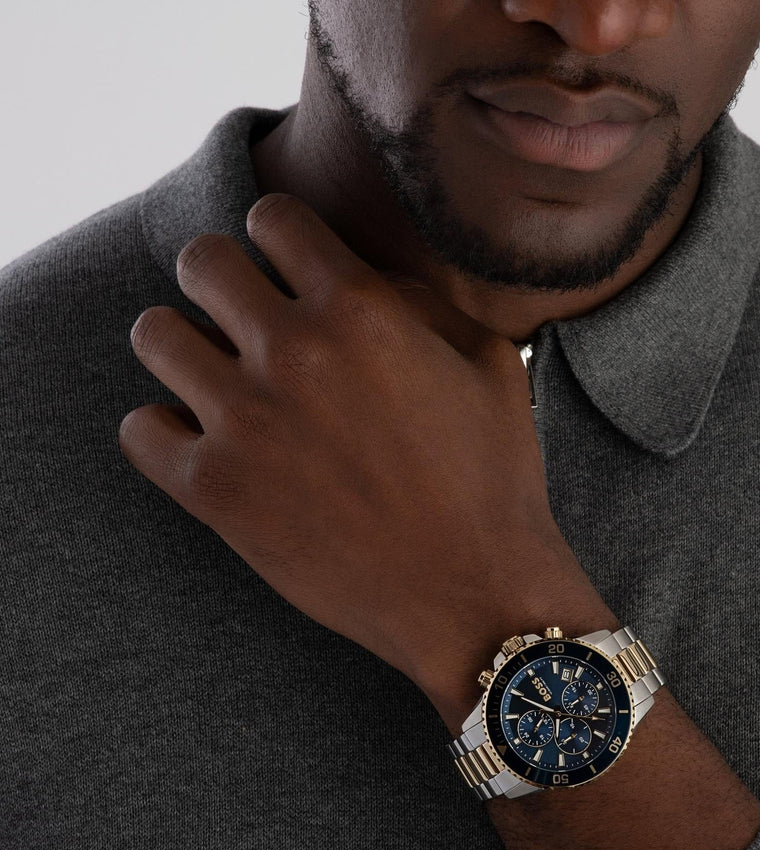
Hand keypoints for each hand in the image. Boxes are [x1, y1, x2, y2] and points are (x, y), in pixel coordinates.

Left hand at [118, 192, 604, 715]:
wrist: (472, 593)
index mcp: (361, 310)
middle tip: (247, 317)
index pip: (274, 217)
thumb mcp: (490, 365)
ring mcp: (245, 421)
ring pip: (154, 334)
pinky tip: (205, 443)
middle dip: (223, 278)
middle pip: (203, 261)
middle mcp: (292, 351)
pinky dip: (162, 429)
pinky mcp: (215, 491)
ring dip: (183, 344)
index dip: (280, 238)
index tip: (288, 269)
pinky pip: (138, 429)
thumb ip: (423, 303)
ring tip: (218, 377)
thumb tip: (366, 279)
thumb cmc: (493, 480)